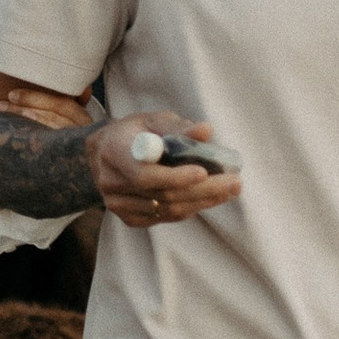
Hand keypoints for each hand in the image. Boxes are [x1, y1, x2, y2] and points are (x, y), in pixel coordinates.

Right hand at [87, 108, 243, 229]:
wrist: (104, 154)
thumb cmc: (134, 133)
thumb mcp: (152, 120)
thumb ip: (178, 127)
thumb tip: (206, 131)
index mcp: (114, 151)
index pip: (144, 173)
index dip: (175, 176)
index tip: (204, 172)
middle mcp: (111, 182)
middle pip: (162, 194)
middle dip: (203, 190)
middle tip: (234, 182)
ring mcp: (118, 204)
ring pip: (168, 210)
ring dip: (203, 201)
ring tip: (229, 189)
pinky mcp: (129, 218)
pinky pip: (166, 217)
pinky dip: (191, 207)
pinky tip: (208, 197)